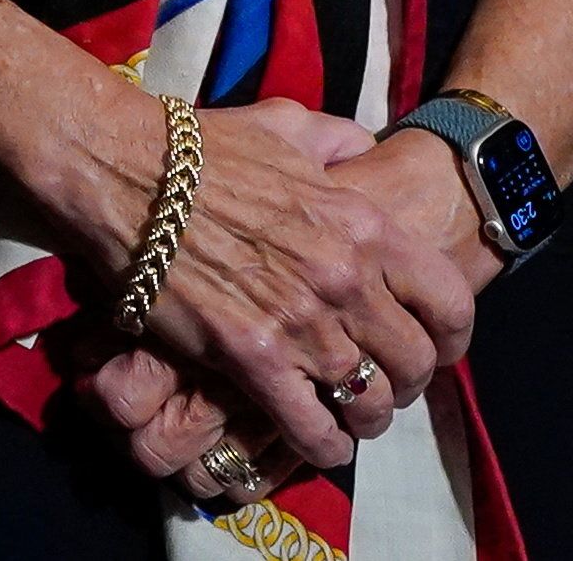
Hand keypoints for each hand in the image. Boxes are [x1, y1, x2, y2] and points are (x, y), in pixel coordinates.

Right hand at [78, 93, 477, 478]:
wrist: (122, 170)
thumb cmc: (199, 148)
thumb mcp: (286, 126)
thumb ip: (339, 140)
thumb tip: (364, 150)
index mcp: (364, 225)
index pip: (450, 303)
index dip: (450, 338)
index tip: (434, 349)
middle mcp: (346, 279)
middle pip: (416, 363)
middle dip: (407, 385)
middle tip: (385, 387)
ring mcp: (302, 323)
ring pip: (370, 402)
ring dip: (366, 419)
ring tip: (350, 419)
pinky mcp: (253, 358)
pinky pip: (313, 427)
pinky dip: (323, 446)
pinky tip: (317, 444)